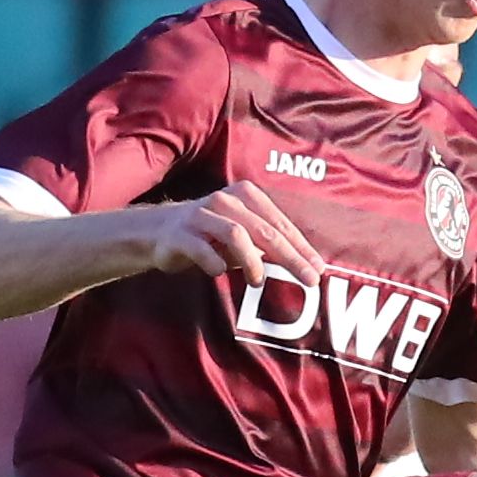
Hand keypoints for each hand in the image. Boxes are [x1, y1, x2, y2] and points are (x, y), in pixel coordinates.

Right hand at [120, 182, 326, 291]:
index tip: (318, 269)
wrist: (158, 232)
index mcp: (245, 196)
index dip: (301, 247)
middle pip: (265, 230)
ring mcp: (201, 215)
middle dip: (290, 256)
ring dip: (252, 260)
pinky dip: (213, 261)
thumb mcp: (242, 236)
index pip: (280, 224)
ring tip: (258, 280)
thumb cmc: (209, 235)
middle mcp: (225, 201)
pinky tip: (219, 272)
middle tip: (308, 280)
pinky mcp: (180, 234)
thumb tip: (305, 265)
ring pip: (235, 234)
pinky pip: (200, 248)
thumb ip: (268, 246)